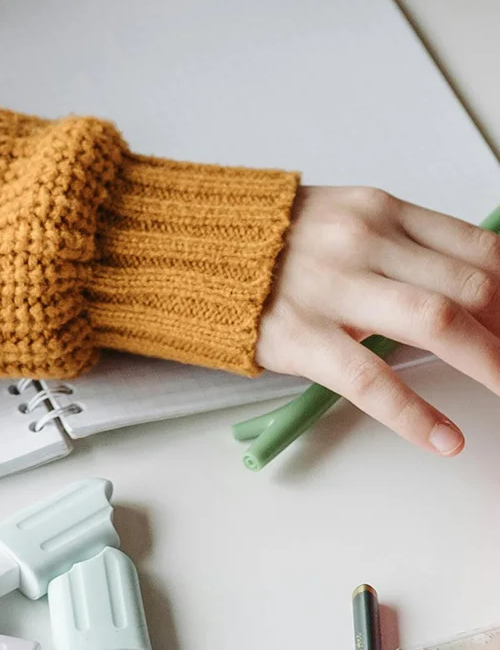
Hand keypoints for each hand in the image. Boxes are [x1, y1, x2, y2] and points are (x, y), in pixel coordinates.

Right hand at [255, 186, 499, 455]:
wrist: (180, 248)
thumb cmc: (262, 244)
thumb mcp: (339, 221)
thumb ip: (399, 248)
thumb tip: (466, 296)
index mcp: (379, 211)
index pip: (479, 248)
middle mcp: (363, 242)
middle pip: (472, 287)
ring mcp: (332, 288)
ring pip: (437, 323)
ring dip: (488, 365)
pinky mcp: (300, 335)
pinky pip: (372, 378)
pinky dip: (416, 414)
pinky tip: (443, 439)